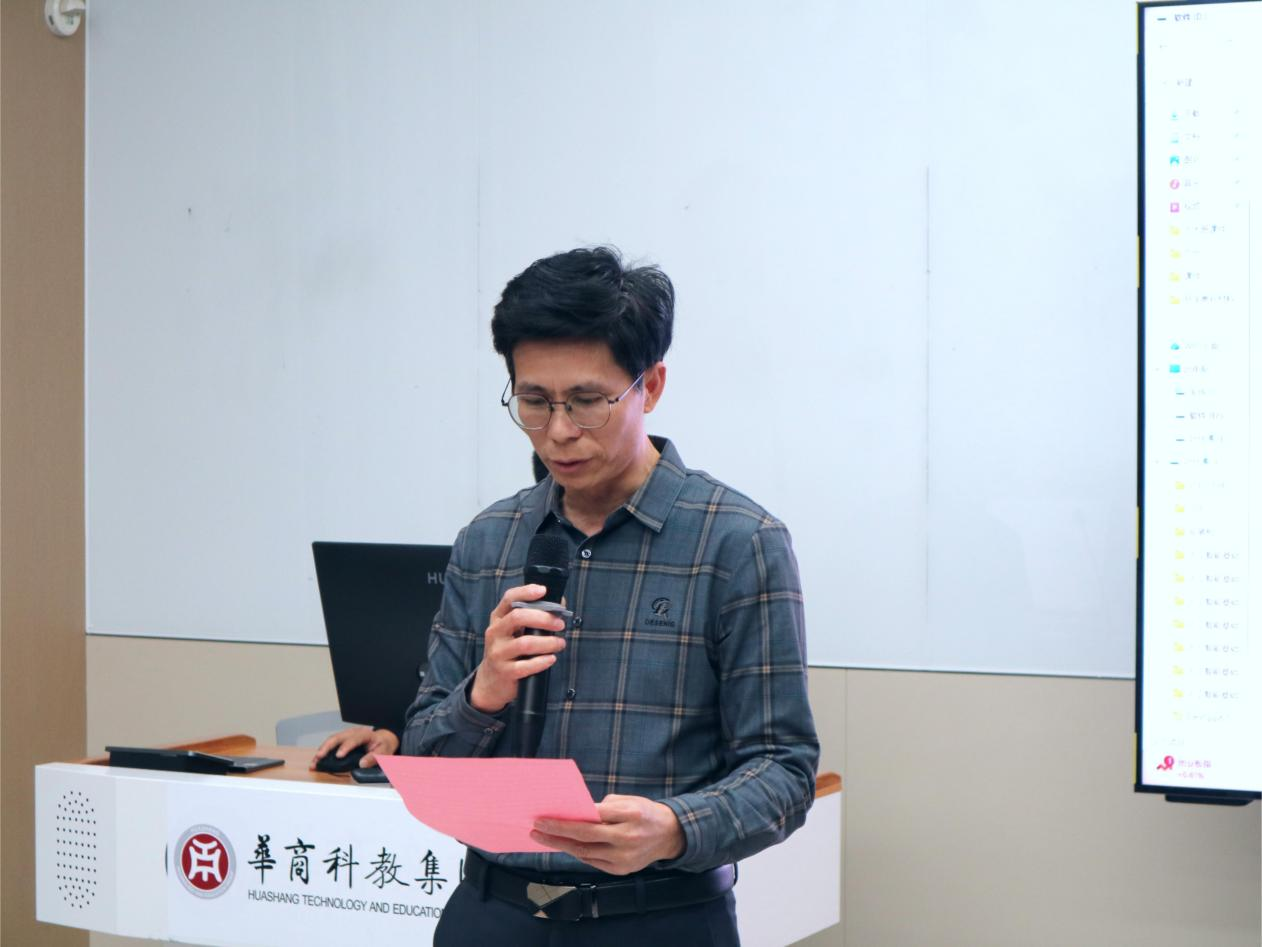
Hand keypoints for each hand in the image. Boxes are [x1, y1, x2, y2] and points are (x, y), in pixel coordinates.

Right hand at [309, 726, 398, 769]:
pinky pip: (331, 744)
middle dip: (327, 747)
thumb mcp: (384, 752)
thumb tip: (362, 763)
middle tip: (319, 756)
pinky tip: (317, 760)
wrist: (383, 739)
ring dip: (322, 750)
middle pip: (338, 737)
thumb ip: (374, 757)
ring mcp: (347, 735)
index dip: (346, 747)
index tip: (339, 755)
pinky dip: (323, 751)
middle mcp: (354, 733)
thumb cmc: (383, 745)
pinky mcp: (342, 740)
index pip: (354, 739)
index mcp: (365, 734)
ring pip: (332, 740)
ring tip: (314, 761)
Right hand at [469, 584, 566, 713]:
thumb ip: (531, 616)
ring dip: (548, 642)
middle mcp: (495, 633)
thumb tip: (559, 602)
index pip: (509, 599)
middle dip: (543, 618)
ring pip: (525, 643)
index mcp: (498, 618)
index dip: (526, 592)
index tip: (543, 590)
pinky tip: (551, 659)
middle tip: (560, 624)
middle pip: (518, 617)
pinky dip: (542, 662)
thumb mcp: (513, 631)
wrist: (491, 681)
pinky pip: (525, 666)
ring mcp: (497, 652)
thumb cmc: (509, 650)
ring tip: (560, 643)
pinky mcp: (504, 671)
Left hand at [530, 795, 684, 874]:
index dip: (566, 819)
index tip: (544, 817)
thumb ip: (602, 808)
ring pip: (586, 853)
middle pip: (585, 837)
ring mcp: (624, 858)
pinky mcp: (621, 870)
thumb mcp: (627, 801)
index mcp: (630, 815)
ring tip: (544, 838)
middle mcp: (628, 838)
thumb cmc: (643, 812)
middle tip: (536, 829)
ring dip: (562, 845)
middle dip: (557, 833)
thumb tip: (575, 813)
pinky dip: (577, 853)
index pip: (592, 817)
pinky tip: (564, 846)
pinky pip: (593, 862)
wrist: (669, 835)